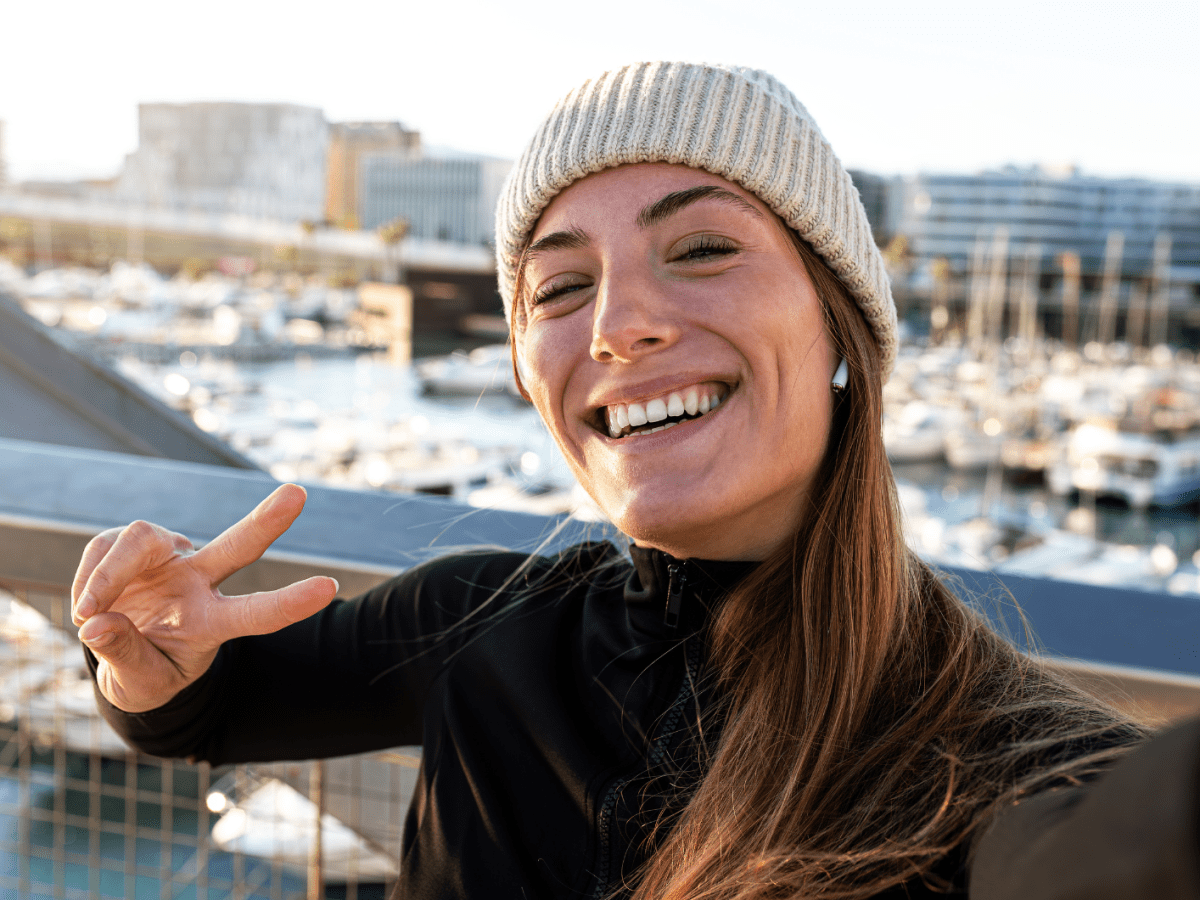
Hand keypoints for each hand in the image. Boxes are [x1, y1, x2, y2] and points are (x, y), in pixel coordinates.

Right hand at [72, 484, 337, 712]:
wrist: (122, 653)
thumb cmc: (146, 672)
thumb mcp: (139, 683)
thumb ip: (124, 656)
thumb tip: (95, 625)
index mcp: (214, 622)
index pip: (257, 613)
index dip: (291, 602)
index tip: (329, 587)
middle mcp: (201, 581)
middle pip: (238, 545)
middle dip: (268, 520)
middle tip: (299, 494)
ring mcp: (170, 557)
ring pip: (142, 538)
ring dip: (108, 576)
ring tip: (87, 614)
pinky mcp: (134, 543)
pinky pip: (105, 546)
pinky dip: (88, 579)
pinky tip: (88, 604)